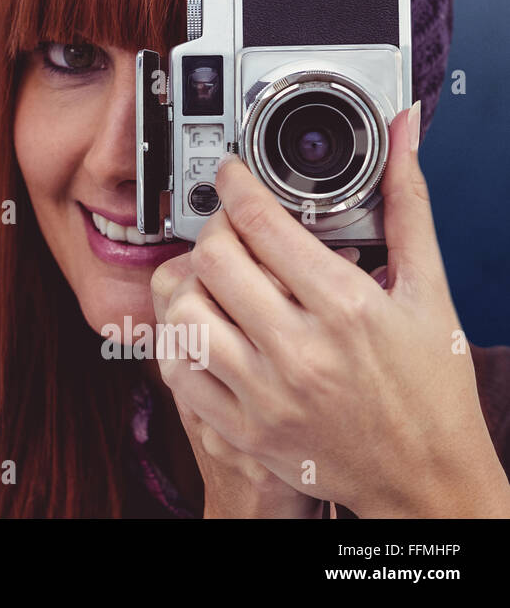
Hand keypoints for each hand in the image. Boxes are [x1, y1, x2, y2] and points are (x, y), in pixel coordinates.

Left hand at [151, 102, 509, 516]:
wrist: (429, 480)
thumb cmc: (433, 388)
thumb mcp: (430, 292)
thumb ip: (406, 206)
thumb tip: (402, 134)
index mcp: (347, 308)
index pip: (261, 223)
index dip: (236, 184)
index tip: (232, 175)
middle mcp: (301, 352)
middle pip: (213, 259)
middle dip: (215, 227)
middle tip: (230, 227)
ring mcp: (266, 395)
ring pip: (185, 311)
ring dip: (192, 284)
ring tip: (218, 279)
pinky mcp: (243, 431)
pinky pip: (179, 371)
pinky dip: (182, 341)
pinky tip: (209, 328)